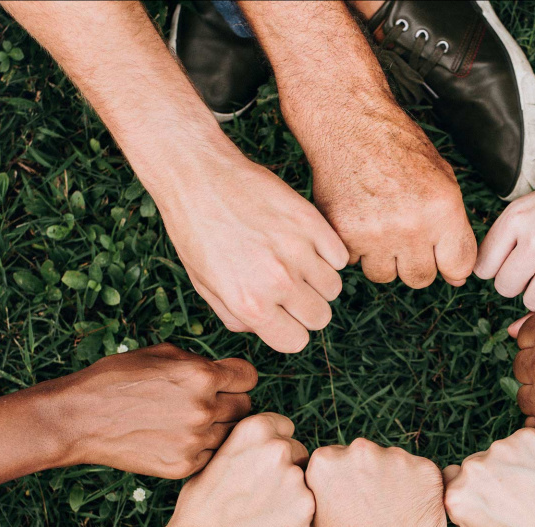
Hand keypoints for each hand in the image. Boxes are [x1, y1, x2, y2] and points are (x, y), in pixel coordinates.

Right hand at [46, 343, 255, 477]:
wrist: (79, 419)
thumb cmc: (117, 379)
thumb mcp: (161, 354)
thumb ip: (201, 362)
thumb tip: (227, 373)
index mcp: (201, 375)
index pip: (250, 377)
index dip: (238, 378)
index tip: (228, 381)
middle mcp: (204, 408)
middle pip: (246, 407)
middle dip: (232, 402)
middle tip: (210, 403)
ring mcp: (195, 440)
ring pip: (231, 434)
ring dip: (218, 427)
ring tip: (190, 422)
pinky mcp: (184, 466)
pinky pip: (212, 455)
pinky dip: (202, 448)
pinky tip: (180, 439)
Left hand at [157, 142, 349, 352]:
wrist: (198, 177)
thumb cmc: (195, 232)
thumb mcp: (205, 286)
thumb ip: (238, 316)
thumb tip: (268, 328)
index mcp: (250, 304)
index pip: (296, 342)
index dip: (289, 330)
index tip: (282, 314)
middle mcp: (277, 282)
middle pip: (320, 317)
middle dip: (306, 307)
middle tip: (288, 287)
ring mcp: (298, 250)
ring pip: (333, 288)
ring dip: (318, 280)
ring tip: (294, 261)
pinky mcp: (311, 221)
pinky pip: (339, 256)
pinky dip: (327, 253)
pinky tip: (304, 242)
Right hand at [168, 412, 312, 526]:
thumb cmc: (203, 502)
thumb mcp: (218, 455)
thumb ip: (249, 444)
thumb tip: (267, 441)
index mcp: (255, 428)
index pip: (284, 427)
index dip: (274, 444)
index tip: (261, 463)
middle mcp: (279, 447)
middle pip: (298, 451)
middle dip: (286, 467)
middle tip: (260, 491)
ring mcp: (296, 476)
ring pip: (305, 478)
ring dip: (292, 490)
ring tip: (263, 508)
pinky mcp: (307, 505)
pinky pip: (308, 503)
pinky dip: (296, 512)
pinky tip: (271, 522)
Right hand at [293, 91, 476, 289]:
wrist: (350, 124)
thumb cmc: (398, 148)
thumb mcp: (443, 179)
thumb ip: (455, 228)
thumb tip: (458, 277)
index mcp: (443, 210)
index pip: (458, 267)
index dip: (451, 266)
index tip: (441, 257)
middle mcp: (411, 226)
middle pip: (420, 278)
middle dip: (415, 263)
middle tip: (404, 235)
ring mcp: (375, 234)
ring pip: (384, 275)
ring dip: (383, 258)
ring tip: (379, 225)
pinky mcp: (344, 235)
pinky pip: (354, 263)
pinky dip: (355, 248)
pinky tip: (358, 219)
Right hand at [306, 439, 445, 526]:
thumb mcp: (316, 517)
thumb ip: (322, 486)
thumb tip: (330, 474)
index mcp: (325, 460)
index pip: (339, 458)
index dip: (349, 482)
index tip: (354, 503)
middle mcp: (359, 451)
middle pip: (368, 455)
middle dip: (372, 476)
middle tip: (376, 512)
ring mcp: (395, 458)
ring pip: (397, 463)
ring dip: (398, 481)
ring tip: (395, 518)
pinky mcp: (426, 469)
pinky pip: (424, 474)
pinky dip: (423, 491)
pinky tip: (414, 516)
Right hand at [443, 428, 534, 526]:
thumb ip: (459, 521)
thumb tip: (457, 502)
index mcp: (456, 494)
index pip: (452, 478)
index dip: (472, 492)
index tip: (492, 503)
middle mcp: (472, 467)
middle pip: (476, 464)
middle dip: (492, 478)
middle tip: (518, 500)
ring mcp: (500, 448)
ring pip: (500, 452)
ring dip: (512, 464)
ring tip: (534, 490)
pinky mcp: (527, 437)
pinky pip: (524, 441)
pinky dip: (533, 454)